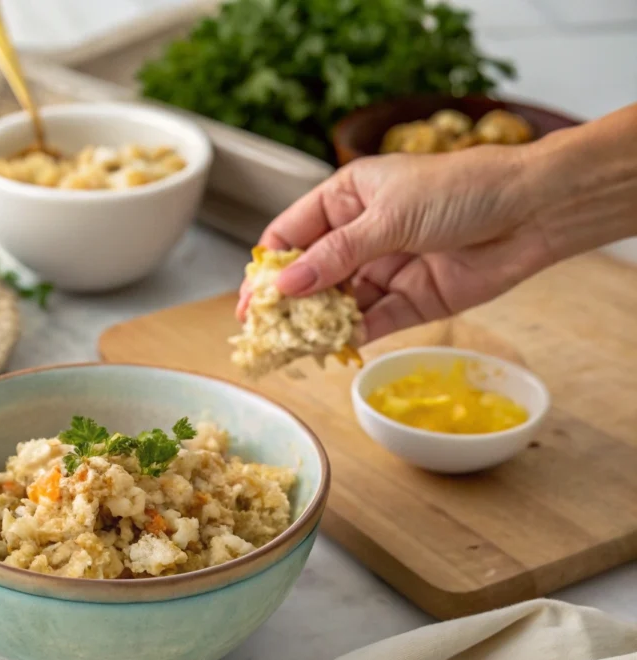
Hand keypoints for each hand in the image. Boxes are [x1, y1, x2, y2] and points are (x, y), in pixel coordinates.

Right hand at [236, 145, 554, 341]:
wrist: (531, 211)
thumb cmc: (460, 189)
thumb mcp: (388, 216)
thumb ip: (335, 256)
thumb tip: (286, 286)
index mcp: (348, 198)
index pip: (292, 234)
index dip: (268, 266)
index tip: (250, 299)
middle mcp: (361, 234)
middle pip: (311, 273)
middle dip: (288, 302)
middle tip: (264, 332)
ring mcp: (385, 268)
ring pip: (338, 301)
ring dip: (318, 323)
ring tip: (294, 346)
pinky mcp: (411, 299)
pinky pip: (373, 320)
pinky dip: (354, 334)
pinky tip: (335, 346)